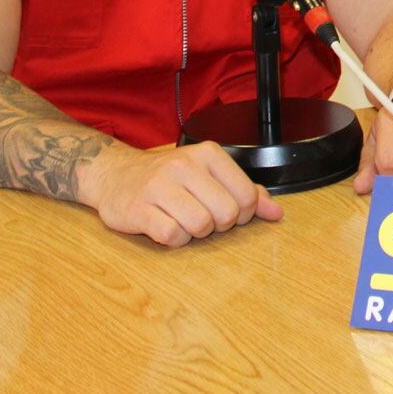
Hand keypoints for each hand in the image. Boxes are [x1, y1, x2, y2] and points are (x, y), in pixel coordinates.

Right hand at [78, 141, 283, 246]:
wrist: (116, 175)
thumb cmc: (169, 177)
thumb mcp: (209, 174)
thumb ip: (245, 192)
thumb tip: (276, 213)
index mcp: (208, 154)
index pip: (246, 195)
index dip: (243, 213)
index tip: (228, 211)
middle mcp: (184, 165)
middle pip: (227, 213)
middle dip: (219, 224)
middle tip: (204, 217)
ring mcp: (159, 187)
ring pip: (201, 225)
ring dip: (196, 232)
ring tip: (184, 220)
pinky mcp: (138, 210)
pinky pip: (172, 236)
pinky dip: (174, 239)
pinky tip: (166, 226)